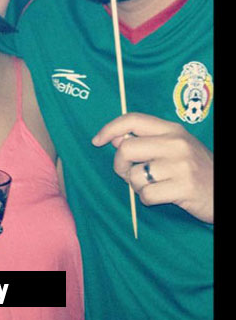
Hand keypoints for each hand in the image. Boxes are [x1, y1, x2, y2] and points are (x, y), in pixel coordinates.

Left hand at [92, 112, 212, 222]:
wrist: (224, 192)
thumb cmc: (195, 169)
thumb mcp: (174, 147)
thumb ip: (146, 140)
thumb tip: (114, 138)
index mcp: (171, 129)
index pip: (132, 119)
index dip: (109, 129)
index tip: (97, 141)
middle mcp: (176, 143)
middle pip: (126, 149)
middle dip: (120, 165)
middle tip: (129, 173)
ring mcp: (181, 165)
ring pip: (134, 175)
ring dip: (136, 186)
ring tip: (153, 185)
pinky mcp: (184, 188)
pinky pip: (146, 195)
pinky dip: (147, 199)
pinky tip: (162, 196)